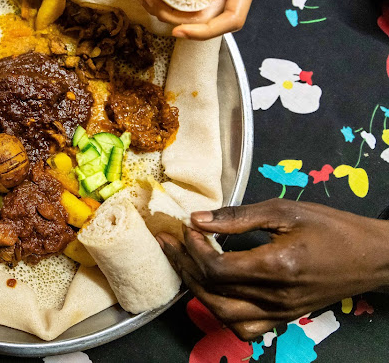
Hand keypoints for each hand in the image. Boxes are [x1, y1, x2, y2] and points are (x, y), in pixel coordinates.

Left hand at [157, 199, 388, 339]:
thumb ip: (239, 216)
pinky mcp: (284, 317)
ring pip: (224, 314)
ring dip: (197, 290)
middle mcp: (276, 297)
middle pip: (213, 292)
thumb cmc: (333, 228)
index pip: (217, 268)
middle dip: (184, 266)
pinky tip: (214, 292)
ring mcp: (280, 312)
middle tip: (170, 244)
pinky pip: (245, 327)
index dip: (194, 249)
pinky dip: (222, 313)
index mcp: (277, 267)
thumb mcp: (286, 211)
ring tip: (184, 265)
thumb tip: (198, 219)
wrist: (373, 257)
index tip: (186, 228)